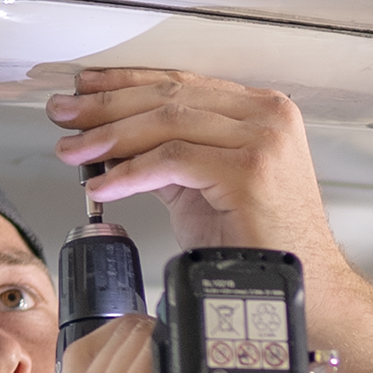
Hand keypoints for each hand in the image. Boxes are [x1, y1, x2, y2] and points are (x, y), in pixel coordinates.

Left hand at [45, 71, 372, 372]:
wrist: (306, 289)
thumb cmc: (262, 245)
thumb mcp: (209, 188)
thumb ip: (172, 158)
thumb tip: (114, 144)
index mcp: (261, 111)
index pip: (181, 83)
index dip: (125, 83)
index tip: (85, 88)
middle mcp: (267, 116)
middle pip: (169, 97)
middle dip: (107, 106)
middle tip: (65, 114)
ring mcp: (262, 140)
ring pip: (167, 123)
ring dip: (110, 137)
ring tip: (74, 150)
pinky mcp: (250, 171)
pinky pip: (174, 162)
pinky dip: (131, 172)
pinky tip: (104, 184)